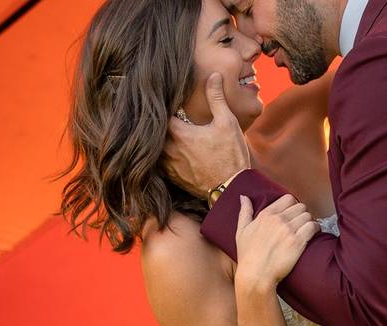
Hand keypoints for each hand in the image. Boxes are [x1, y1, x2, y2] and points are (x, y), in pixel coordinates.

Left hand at [163, 73, 251, 196]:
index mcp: (178, 133)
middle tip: (163, 113)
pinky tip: (171, 149)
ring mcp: (168, 165)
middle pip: (154, 130)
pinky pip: (159, 162)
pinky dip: (162, 154)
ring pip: (154, 147)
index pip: (160, 112)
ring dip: (159, 139)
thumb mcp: (227, 122)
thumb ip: (216, 98)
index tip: (167, 98)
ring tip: (166, 131)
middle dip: (159, 122)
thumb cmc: (231, 155)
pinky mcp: (172, 177)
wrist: (232, 189)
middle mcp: (168, 149)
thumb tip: (214, 75)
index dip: (163, 104)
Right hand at [234, 194, 320, 290]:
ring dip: (309, 221)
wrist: (256, 275)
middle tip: (301, 223)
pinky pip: (313, 227)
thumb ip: (244, 212)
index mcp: (266, 215)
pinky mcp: (297, 242)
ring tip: (307, 230)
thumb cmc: (247, 256)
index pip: (288, 199)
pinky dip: (316, 229)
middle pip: (301, 206)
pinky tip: (313, 234)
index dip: (293, 206)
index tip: (293, 214)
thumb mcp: (241, 231)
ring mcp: (289, 230)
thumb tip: (243, 197)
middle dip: (302, 214)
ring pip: (308, 216)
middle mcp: (278, 219)